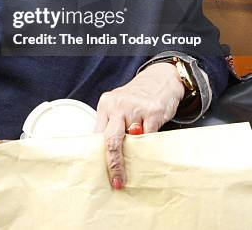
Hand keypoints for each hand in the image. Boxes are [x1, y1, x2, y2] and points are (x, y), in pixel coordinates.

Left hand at [94, 63, 184, 189]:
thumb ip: (112, 125)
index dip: (100, 157)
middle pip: (111, 140)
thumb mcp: (119, 106)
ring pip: (132, 140)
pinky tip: (149, 144)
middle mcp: (118, 105)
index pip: (98, 135)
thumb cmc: (138, 97)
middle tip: (117, 181)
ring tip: (138, 158)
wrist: (161, 78)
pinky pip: (149, 136)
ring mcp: (136, 108)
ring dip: (135, 153)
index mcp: (106, 105)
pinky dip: (148, 145)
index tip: (104, 175)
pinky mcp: (153, 112)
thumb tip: (105, 154)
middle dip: (114, 164)